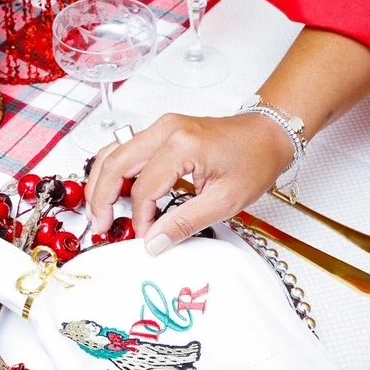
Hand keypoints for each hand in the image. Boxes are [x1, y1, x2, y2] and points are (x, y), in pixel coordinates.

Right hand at [86, 113, 294, 252]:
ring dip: (101, 182)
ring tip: (100, 210)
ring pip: (113, 152)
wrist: (269, 134)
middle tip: (100, 226)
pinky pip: (125, 148)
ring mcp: (161, 126)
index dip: (141, 218)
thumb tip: (154, 242)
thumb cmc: (255, 160)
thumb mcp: (225, 201)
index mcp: (182, 145)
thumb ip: (184, 223)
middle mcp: (165, 130)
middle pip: (115, 163)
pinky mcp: (161, 130)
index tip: (146, 238)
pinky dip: (115, 170)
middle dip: (102, 198)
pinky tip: (114, 191)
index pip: (144, 188)